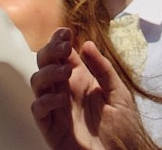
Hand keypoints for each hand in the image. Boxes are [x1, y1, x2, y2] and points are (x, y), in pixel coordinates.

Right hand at [30, 27, 143, 149]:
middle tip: (63, 47)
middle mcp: (65, 91)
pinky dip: (45, 101)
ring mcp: (57, 108)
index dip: (59, 40)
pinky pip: (38, 110)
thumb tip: (86, 44)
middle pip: (45, 63)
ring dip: (48, 73)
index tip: (65, 32)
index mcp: (81, 80)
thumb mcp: (119, 94)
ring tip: (65, 72)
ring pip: (38, 82)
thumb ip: (103, 69)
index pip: (62, 53)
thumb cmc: (123, 130)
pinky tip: (61, 99)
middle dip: (50, 51)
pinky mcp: (51, 128)